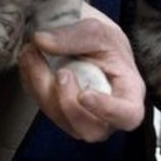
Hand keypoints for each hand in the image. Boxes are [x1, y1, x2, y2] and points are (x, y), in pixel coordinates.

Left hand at [17, 5, 145, 141]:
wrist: (92, 44)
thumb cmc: (106, 42)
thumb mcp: (98, 31)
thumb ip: (75, 35)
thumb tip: (43, 42)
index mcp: (129, 94)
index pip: (128, 115)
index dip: (107, 111)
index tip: (85, 95)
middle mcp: (108, 115)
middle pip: (91, 129)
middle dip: (67, 102)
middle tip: (60, 73)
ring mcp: (84, 119)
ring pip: (61, 119)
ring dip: (42, 88)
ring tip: (33, 54)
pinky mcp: (61, 115)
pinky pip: (44, 110)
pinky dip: (33, 86)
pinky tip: (31, 63)